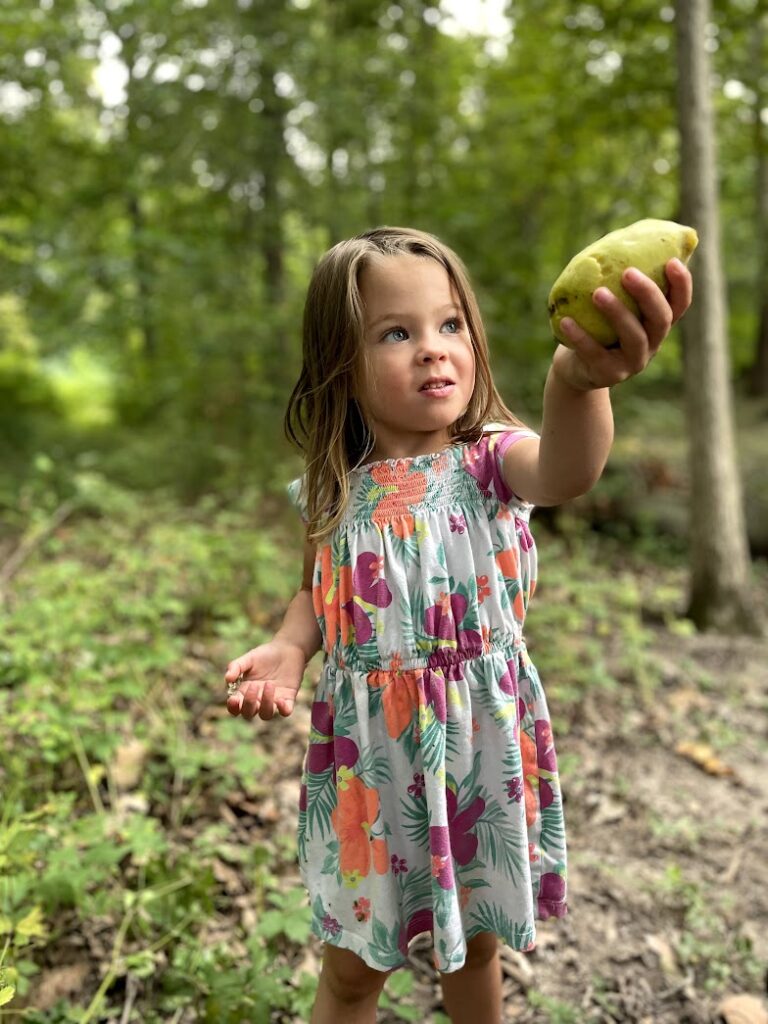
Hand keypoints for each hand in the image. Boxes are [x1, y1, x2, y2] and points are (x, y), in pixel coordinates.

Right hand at [224, 639, 305, 719]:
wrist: (287, 649)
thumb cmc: (265, 655)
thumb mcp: (249, 658)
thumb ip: (236, 666)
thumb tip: (227, 679)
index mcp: (245, 692)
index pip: (235, 707)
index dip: (233, 707)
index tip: (234, 699)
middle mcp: (257, 700)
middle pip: (249, 713)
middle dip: (249, 703)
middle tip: (254, 685)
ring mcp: (273, 701)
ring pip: (266, 715)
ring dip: (266, 703)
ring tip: (269, 684)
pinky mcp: (288, 699)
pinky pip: (285, 712)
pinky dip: (283, 710)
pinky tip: (281, 700)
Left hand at [552, 257, 692, 391]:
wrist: (576, 368)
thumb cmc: (596, 326)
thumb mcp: (611, 304)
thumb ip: (618, 280)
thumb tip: (617, 238)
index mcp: (656, 325)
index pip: (680, 305)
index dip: (681, 285)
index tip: (672, 262)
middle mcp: (651, 344)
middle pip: (661, 319)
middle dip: (648, 294)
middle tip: (629, 272)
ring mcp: (632, 363)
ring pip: (633, 337)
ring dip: (617, 313)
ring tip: (597, 293)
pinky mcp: (608, 375)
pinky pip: (594, 354)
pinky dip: (580, 337)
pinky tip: (565, 320)